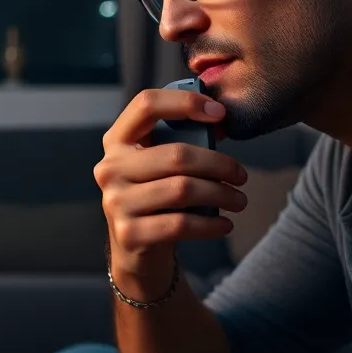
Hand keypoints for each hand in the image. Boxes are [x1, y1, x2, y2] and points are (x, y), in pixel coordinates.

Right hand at [94, 88, 248, 294]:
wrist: (134, 250)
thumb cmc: (155, 198)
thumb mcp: (157, 166)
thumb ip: (178, 142)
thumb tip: (218, 121)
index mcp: (117, 141)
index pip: (146, 105)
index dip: (185, 103)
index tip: (219, 113)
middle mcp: (110, 168)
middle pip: (176, 155)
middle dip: (219, 164)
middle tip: (241, 175)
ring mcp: (116, 202)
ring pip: (183, 190)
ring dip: (221, 195)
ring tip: (239, 200)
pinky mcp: (129, 233)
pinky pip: (182, 224)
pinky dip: (211, 224)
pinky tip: (225, 224)